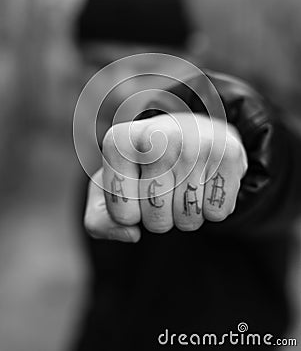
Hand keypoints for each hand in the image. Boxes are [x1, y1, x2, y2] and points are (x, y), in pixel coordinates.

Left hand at [84, 114, 247, 242]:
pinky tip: (207, 181)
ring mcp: (195, 141)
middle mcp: (157, 134)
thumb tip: (131, 234)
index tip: (136, 188)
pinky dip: (212, 208)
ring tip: (185, 182)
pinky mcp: (228, 152)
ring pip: (188, 220)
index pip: (123, 214)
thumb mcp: (113, 187)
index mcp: (120, 140)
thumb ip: (99, 220)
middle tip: (165, 186)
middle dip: (160, 217)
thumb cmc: (146, 164)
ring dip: (186, 214)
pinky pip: (217, 213)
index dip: (131, 214)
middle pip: (156, 220)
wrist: (190, 133)